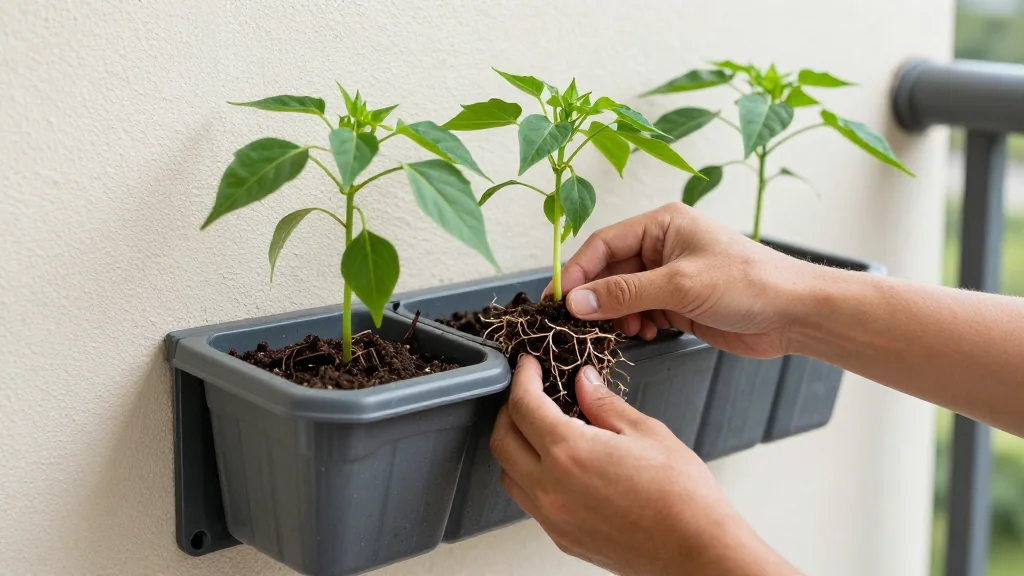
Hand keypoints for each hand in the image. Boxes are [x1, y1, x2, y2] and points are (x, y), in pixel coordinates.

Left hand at [490, 355, 795, 575]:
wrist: (696, 549)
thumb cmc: (681, 497)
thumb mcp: (646, 432)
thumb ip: (603, 403)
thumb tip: (583, 381)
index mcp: (569, 453)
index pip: (524, 405)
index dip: (522, 378)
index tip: (527, 366)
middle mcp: (551, 488)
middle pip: (502, 439)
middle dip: (510, 409)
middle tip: (530, 392)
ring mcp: (553, 517)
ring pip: (508, 473)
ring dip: (515, 445)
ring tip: (541, 428)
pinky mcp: (562, 537)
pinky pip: (529, 501)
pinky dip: (530, 476)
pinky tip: (557, 465)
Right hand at [551, 202, 819, 358]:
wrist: (794, 313)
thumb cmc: (748, 284)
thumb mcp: (679, 285)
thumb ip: (624, 294)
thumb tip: (577, 301)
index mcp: (663, 224)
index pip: (604, 243)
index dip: (578, 271)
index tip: (558, 298)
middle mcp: (663, 245)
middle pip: (610, 270)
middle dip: (596, 297)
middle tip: (577, 322)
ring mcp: (671, 275)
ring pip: (624, 294)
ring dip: (616, 314)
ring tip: (620, 330)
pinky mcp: (680, 303)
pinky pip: (642, 311)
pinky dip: (636, 324)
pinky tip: (643, 334)